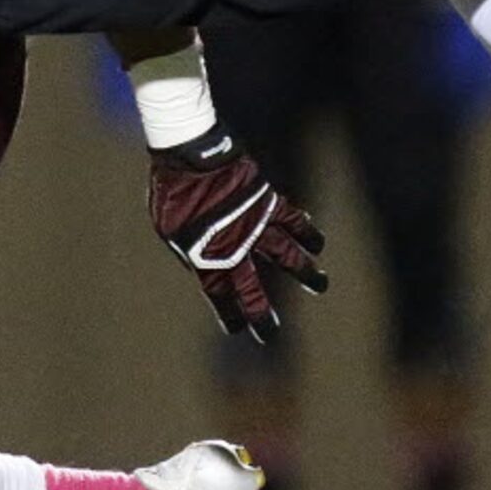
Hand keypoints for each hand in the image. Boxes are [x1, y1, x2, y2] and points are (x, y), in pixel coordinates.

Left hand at [148, 128, 327, 339]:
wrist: (190, 157)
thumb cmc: (172, 191)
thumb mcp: (169, 228)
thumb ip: (187, 248)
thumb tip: (200, 259)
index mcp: (205, 257)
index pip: (219, 294)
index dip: (229, 313)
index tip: (238, 329)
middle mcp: (235, 247)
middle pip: (251, 287)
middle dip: (261, 313)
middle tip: (271, 333)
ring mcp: (255, 225)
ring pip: (285, 255)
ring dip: (304, 271)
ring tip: (321, 284)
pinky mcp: (267, 202)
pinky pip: (293, 220)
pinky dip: (307, 231)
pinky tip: (318, 243)